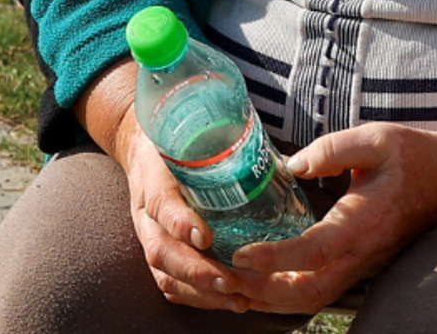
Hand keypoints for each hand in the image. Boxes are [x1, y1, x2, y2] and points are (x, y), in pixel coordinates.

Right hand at [114, 110, 263, 311]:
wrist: (143, 143)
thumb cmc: (179, 139)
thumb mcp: (196, 136)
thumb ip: (231, 146)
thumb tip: (293, 161)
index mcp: (156, 181)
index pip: (163, 204)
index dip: (182, 223)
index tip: (206, 235)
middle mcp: (147, 213)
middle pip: (161, 250)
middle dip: (196, 270)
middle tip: (230, 281)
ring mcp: (148, 234)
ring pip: (164, 271)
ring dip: (199, 289)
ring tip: (236, 298)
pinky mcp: (156, 247)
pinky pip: (167, 279)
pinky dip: (192, 295)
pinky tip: (223, 301)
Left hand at [218, 122, 436, 314]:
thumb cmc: (416, 155)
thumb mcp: (378, 137)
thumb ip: (333, 149)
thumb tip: (290, 166)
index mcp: (366, 221)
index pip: (315, 250)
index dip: (275, 258)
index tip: (240, 253)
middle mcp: (363, 252)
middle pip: (307, 293)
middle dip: (259, 291)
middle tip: (220, 276)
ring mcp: (362, 264)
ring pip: (309, 300)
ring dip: (266, 300)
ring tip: (227, 285)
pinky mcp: (358, 265)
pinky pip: (315, 292)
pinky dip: (280, 295)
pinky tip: (255, 284)